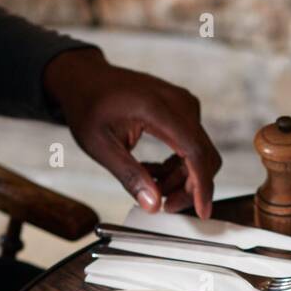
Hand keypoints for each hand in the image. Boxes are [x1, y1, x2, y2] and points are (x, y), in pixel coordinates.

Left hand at [45, 48, 221, 218]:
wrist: (86, 79)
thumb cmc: (89, 106)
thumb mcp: (100, 146)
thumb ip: (129, 176)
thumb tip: (153, 204)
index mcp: (157, 108)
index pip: (195, 152)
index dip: (202, 186)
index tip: (202, 211)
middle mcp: (178, 103)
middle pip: (204, 156)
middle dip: (190, 188)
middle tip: (165, 204)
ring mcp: (184, 104)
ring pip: (201, 154)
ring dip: (183, 178)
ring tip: (152, 185)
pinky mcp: (184, 110)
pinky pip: (193, 145)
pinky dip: (180, 165)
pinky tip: (155, 171)